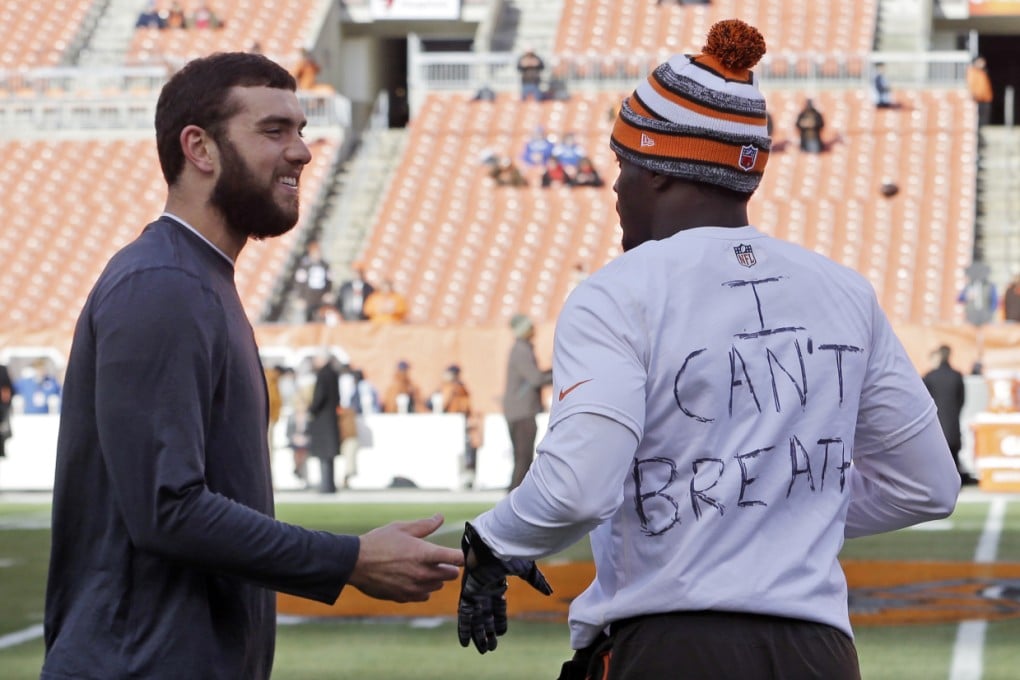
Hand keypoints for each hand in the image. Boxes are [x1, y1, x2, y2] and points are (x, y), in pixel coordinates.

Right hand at [348, 513, 463, 602]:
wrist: (355, 563)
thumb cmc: (378, 542)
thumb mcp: (402, 528)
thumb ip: (425, 525)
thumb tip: (440, 517)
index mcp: (425, 554)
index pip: (457, 559)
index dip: (462, 555)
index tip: (460, 553)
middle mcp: (423, 573)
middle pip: (451, 575)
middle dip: (448, 567)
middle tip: (438, 559)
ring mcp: (415, 587)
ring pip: (438, 586)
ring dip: (435, 578)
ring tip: (421, 567)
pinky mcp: (405, 597)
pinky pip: (424, 595)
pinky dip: (422, 589)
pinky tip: (412, 579)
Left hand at [457, 522, 551, 653]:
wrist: (494, 543)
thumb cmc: (510, 552)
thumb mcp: (527, 569)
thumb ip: (536, 581)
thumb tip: (549, 591)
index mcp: (498, 583)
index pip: (498, 606)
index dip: (500, 620)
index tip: (501, 633)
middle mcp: (485, 589)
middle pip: (486, 615)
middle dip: (488, 631)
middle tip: (490, 648)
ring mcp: (475, 591)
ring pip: (476, 618)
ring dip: (478, 635)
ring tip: (482, 650)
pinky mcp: (468, 592)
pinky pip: (464, 615)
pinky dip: (464, 628)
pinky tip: (465, 643)